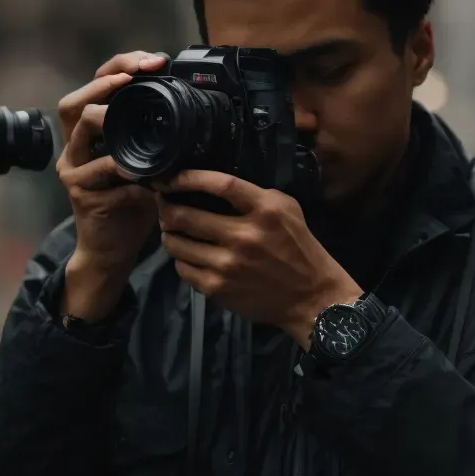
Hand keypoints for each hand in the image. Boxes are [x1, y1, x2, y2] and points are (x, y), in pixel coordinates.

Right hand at [56, 52, 166, 317]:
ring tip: (127, 115)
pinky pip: (98, 170)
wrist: (112, 248)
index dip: (121, 66)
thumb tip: (195, 110)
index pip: (98, 85)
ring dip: (107, 118)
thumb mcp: (149, 164)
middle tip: (131, 78)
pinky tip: (142, 169)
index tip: (154, 61)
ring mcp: (73, 167)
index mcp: (93, 133)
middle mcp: (76, 145)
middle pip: (74, 100)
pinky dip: (121, 166)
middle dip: (104, 83)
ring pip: (81, 128)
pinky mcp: (79, 191)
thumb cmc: (132, 203)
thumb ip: (158, 138)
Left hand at [154, 170, 362, 347]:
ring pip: (177, 244)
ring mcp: (227, 265)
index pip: (220, 185)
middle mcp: (243, 236)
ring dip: (169, 234)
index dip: (189, 178)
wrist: (310, 296)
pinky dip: (181, 260)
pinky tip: (189, 256)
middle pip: (185, 216)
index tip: (172, 178)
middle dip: (166, 208)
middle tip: (164, 205)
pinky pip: (183, 269)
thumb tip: (213, 185)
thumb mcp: (287, 209)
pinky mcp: (218, 288)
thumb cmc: (298, 247)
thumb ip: (255, 194)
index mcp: (264, 211)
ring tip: (172, 230)